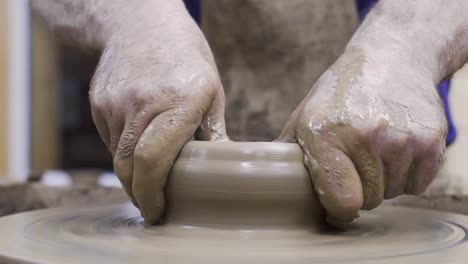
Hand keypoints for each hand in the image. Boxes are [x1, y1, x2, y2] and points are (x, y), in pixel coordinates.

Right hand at [89, 12, 227, 223]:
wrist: (141, 22)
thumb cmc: (185, 58)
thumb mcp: (212, 92)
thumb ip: (213, 134)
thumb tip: (221, 172)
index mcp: (179, 102)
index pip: (154, 161)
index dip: (153, 194)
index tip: (157, 211)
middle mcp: (142, 103)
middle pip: (129, 167)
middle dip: (139, 194)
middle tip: (152, 206)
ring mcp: (115, 102)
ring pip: (116, 156)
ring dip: (131, 174)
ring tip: (148, 177)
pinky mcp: (99, 102)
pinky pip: (108, 139)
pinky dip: (123, 151)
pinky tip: (137, 143)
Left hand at [279, 49, 446, 223]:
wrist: (390, 57)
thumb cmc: (341, 92)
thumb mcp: (305, 115)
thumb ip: (288, 152)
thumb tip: (271, 183)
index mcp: (326, 134)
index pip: (342, 202)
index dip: (338, 208)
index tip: (336, 203)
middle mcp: (366, 136)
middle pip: (368, 200)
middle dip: (360, 189)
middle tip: (356, 162)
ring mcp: (403, 138)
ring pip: (393, 192)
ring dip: (384, 181)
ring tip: (377, 148)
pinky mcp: (432, 140)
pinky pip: (417, 185)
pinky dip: (407, 175)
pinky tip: (397, 147)